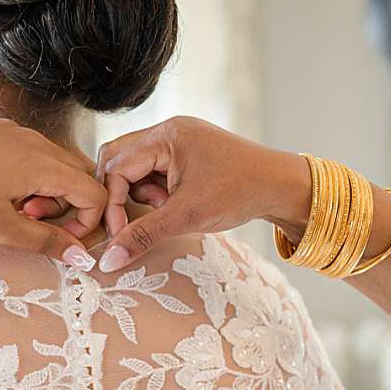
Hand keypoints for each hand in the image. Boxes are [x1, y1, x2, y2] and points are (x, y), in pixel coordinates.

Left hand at [0, 117, 104, 265]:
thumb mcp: (2, 228)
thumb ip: (46, 241)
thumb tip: (80, 256)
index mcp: (46, 165)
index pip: (94, 193)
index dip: (87, 222)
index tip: (62, 240)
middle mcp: (38, 142)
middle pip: (78, 176)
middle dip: (66, 206)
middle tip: (32, 221)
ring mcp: (17, 132)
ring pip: (54, 164)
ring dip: (46, 192)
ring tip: (12, 207)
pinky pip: (30, 153)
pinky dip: (27, 176)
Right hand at [91, 116, 307, 272]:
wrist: (281, 187)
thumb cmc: (239, 194)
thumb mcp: (187, 217)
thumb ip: (144, 236)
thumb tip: (108, 259)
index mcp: (166, 135)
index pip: (116, 166)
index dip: (113, 202)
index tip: (119, 234)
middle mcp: (168, 130)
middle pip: (119, 160)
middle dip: (123, 194)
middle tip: (143, 217)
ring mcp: (178, 139)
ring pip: (136, 167)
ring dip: (143, 194)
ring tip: (170, 208)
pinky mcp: (187, 152)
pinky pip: (155, 169)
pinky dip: (158, 191)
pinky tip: (177, 204)